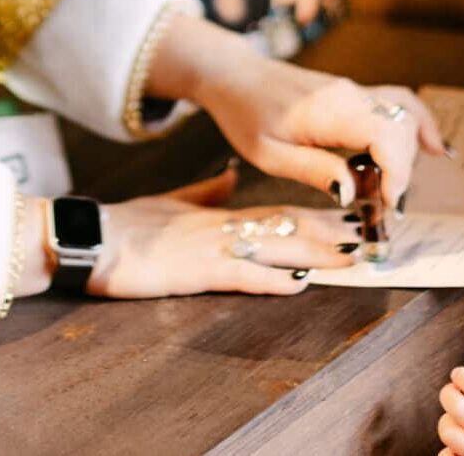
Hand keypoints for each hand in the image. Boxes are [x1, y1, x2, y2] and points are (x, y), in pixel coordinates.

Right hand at [88, 167, 352, 296]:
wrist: (93, 234)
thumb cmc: (128, 224)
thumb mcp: (171, 202)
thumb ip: (203, 193)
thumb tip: (227, 179)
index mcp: (220, 214)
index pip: (279, 212)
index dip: (318, 215)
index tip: (351, 213)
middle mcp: (225, 227)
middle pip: (288, 227)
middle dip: (331, 231)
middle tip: (371, 232)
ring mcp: (213, 247)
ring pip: (275, 247)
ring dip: (315, 253)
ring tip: (352, 254)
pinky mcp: (197, 271)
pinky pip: (241, 276)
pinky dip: (271, 280)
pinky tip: (296, 283)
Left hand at [148, 17, 444, 205]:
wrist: (236, 77)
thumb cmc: (245, 114)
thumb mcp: (268, 154)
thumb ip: (312, 170)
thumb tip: (352, 193)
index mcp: (330, 110)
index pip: (386, 135)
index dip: (398, 171)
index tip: (387, 203)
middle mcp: (350, 95)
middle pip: (401, 128)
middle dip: (404, 170)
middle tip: (385, 207)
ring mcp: (354, 91)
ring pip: (404, 114)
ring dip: (411, 151)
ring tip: (401, 188)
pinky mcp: (354, 94)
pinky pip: (396, 106)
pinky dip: (416, 125)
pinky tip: (431, 146)